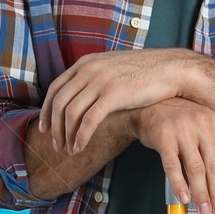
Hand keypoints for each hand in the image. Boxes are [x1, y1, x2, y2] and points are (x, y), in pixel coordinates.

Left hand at [40, 47, 201, 153]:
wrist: (170, 69)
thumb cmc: (145, 73)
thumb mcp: (113, 68)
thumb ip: (95, 78)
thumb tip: (83, 97)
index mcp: (86, 63)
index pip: (55, 88)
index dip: (46, 111)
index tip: (44, 128)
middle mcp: (89, 70)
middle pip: (59, 103)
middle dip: (54, 128)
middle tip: (55, 145)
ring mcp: (100, 81)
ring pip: (71, 113)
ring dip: (66, 135)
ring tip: (68, 150)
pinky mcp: (113, 94)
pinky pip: (89, 120)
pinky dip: (80, 137)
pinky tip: (79, 148)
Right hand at [132, 99, 214, 213]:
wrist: (151, 104)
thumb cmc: (184, 121)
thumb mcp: (207, 131)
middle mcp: (204, 125)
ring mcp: (183, 131)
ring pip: (195, 168)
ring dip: (201, 193)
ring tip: (204, 211)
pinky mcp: (163, 137)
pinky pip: (172, 165)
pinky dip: (179, 184)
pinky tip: (184, 198)